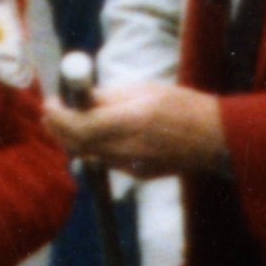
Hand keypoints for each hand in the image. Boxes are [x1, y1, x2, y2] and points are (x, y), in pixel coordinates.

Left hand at [48, 77, 229, 178]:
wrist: (215, 139)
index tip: (50, 102)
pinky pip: (107, 160)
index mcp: (130, 122)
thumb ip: (108, 97)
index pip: (78, 126)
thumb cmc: (183, 106)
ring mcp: (132, 166)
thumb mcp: (144, 90)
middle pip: (76, 145)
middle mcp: (127, 149)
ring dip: (77, 137)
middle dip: (58, 128)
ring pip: (90, 153)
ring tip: (80, 115)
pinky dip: (98, 146)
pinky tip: (110, 131)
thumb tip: (78, 98)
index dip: (57, 116)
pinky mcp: (137, 175)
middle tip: (52, 111)